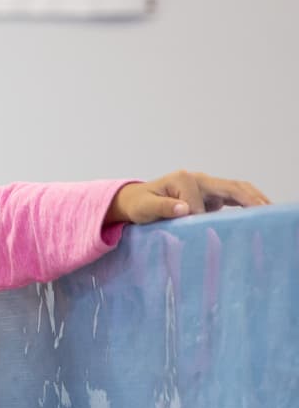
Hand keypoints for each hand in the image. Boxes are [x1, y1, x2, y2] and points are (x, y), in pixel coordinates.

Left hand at [106, 171, 270, 224]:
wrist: (136, 200)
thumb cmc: (139, 204)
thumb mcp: (144, 207)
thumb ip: (162, 208)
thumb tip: (185, 209)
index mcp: (183, 179)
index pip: (198, 202)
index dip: (197, 217)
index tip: (192, 229)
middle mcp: (199, 179)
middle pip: (231, 187)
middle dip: (250, 199)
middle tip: (268, 211)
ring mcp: (207, 187)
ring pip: (237, 190)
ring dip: (254, 200)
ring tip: (271, 212)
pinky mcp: (211, 196)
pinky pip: (234, 198)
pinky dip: (248, 204)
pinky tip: (259, 213)